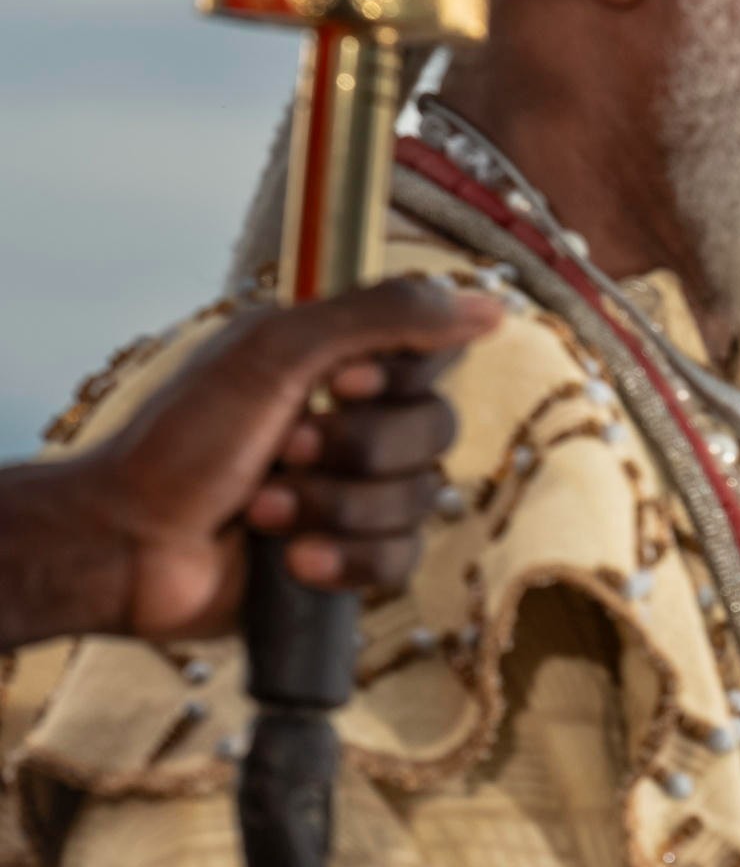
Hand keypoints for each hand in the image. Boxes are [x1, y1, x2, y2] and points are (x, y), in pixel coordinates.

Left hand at [10, 278, 500, 646]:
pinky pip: (399, 560)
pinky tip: (293, 559)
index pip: (435, 360)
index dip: (397, 381)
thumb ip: (384, 316)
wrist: (124, 546)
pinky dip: (344, 559)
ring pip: (419, 500)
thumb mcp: (277, 352)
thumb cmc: (181, 442)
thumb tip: (488, 306)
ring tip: (266, 509)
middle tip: (283, 449)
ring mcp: (354, 494)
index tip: (336, 385)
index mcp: (341, 365)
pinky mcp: (348, 558)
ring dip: (336, 506)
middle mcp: (356, 424)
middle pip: (437, 432)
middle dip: (357, 450)